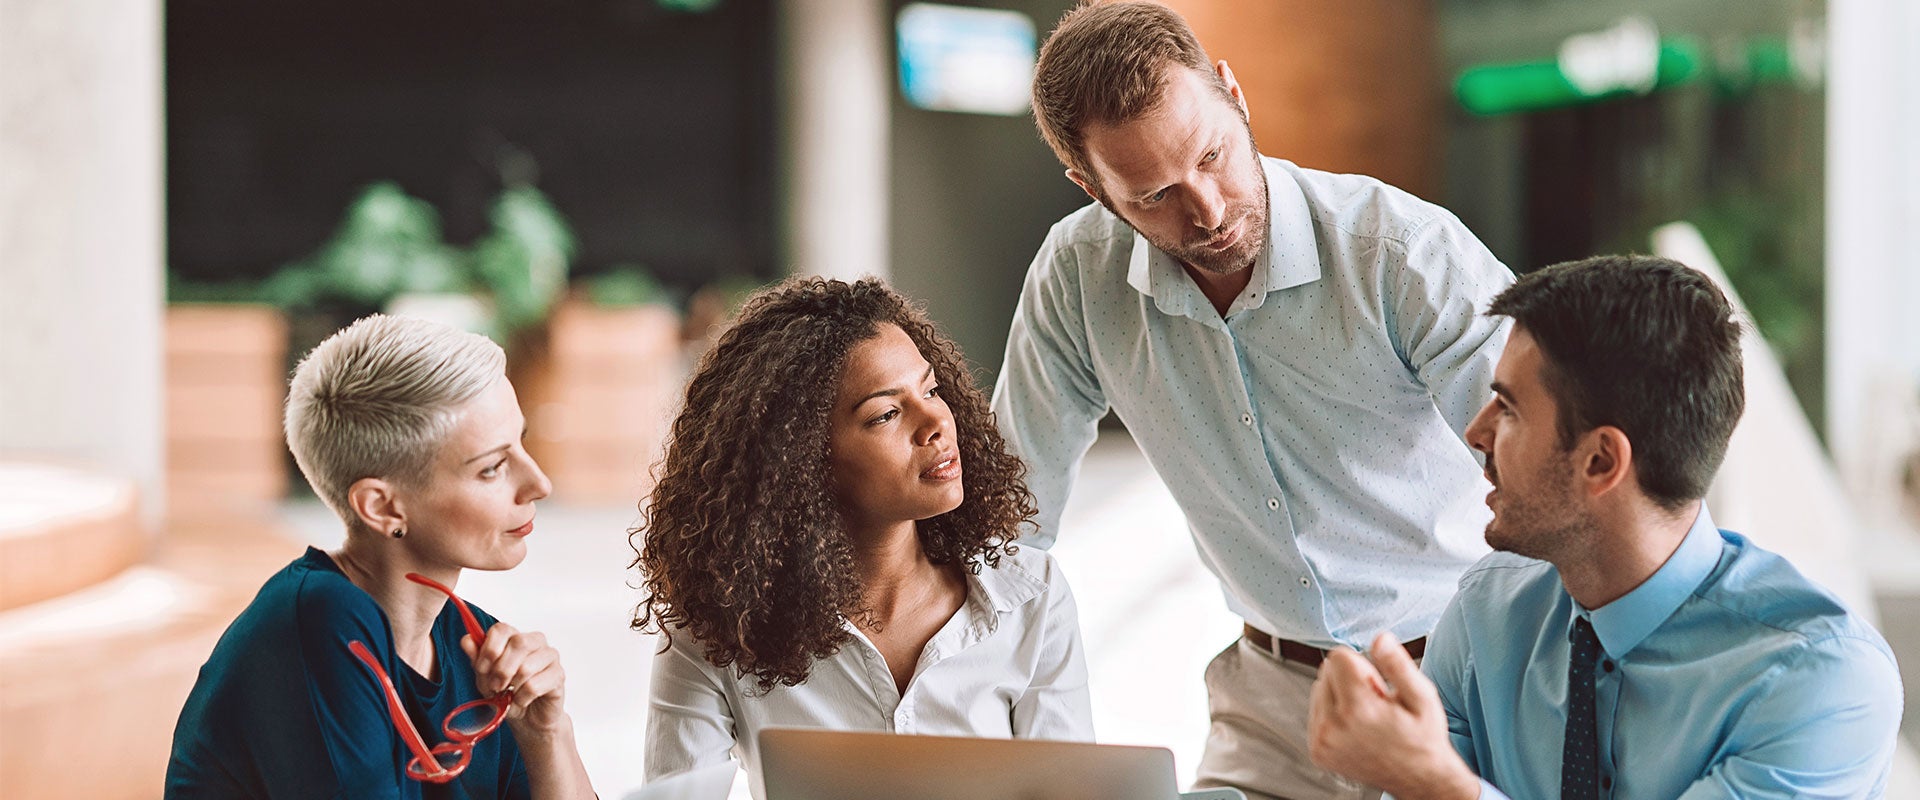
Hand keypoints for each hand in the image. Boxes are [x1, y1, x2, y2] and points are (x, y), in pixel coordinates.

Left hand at [461, 622, 570, 737]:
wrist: (528, 719)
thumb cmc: (508, 695)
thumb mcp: (486, 679)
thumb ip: (477, 660)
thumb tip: (467, 640)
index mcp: (515, 637)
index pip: (502, 629)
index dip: (489, 648)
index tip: (481, 668)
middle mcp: (535, 642)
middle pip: (519, 643)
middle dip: (501, 669)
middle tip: (495, 686)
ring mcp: (550, 657)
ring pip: (527, 666)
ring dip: (512, 687)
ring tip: (508, 695)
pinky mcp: (558, 675)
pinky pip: (535, 685)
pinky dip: (522, 698)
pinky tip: (522, 700)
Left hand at [1307, 632, 1479, 799]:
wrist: (1419, 779)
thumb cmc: (1423, 737)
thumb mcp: (1422, 697)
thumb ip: (1398, 665)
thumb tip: (1380, 638)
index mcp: (1359, 709)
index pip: (1337, 656)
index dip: (1362, 665)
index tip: (1378, 685)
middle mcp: (1333, 727)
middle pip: (1326, 671)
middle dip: (1349, 678)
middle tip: (1375, 702)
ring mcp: (1322, 741)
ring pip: (1318, 689)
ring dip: (1339, 695)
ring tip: (1367, 717)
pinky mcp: (1317, 751)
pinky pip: (1315, 712)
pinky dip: (1332, 713)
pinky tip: (1356, 727)